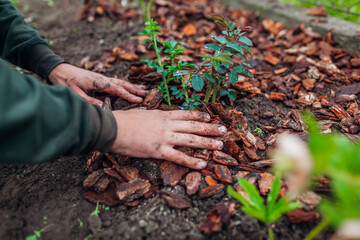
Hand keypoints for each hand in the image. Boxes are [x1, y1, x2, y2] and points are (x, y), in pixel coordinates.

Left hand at [48, 63, 147, 103]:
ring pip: (121, 82)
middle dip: (135, 89)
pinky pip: (116, 82)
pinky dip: (125, 85)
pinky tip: (129, 87)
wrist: (60, 70)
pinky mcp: (100, 80)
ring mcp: (102, 79)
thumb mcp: (76, 93)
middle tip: (147, 93)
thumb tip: (103, 107)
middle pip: (122, 84)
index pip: (117, 90)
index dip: (128, 95)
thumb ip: (89, 101)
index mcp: (99, 82)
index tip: (139, 100)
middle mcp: (103, 79)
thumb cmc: (66, 81)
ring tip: (143, 89)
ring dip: (132, 86)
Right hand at [110, 109, 226, 168]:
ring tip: (220, 145)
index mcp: (163, 115)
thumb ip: (155, 116)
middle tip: (224, 130)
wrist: (113, 127)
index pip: (186, 114)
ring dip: (208, 142)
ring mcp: (165, 138)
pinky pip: (180, 157)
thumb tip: (161, 117)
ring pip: (192, 140)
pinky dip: (193, 161)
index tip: (209, 116)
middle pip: (194, 125)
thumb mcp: (143, 113)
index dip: (199, 115)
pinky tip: (204, 163)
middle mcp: (168, 125)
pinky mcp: (159, 151)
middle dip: (210, 128)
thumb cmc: (124, 120)